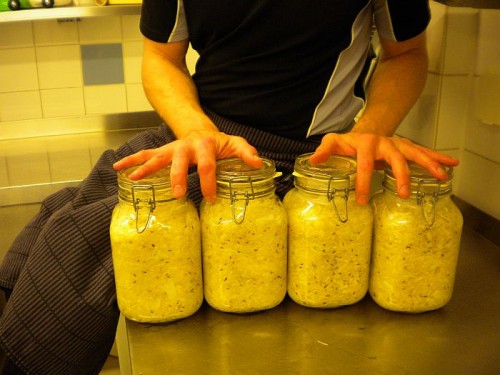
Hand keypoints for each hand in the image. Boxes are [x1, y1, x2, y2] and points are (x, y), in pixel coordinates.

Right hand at [113, 129, 261, 201]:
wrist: (200, 130)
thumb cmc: (219, 142)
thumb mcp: (235, 144)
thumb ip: (246, 152)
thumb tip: (259, 164)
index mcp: (206, 146)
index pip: (208, 165)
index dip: (209, 181)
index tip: (210, 198)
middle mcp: (186, 146)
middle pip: (180, 161)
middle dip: (177, 177)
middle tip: (177, 194)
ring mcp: (172, 149)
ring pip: (157, 157)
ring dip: (146, 168)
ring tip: (134, 178)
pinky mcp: (162, 152)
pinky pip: (145, 155)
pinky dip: (132, 160)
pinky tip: (119, 168)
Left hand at [309, 132, 458, 204]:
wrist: (368, 128)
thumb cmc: (350, 141)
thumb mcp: (335, 142)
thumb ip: (325, 150)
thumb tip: (312, 161)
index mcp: (365, 143)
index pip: (364, 165)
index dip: (362, 182)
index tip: (362, 200)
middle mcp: (385, 143)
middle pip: (396, 158)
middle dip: (401, 175)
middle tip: (403, 194)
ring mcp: (398, 144)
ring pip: (416, 153)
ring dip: (429, 165)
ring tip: (441, 177)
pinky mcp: (407, 148)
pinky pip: (425, 152)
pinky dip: (439, 158)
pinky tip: (452, 166)